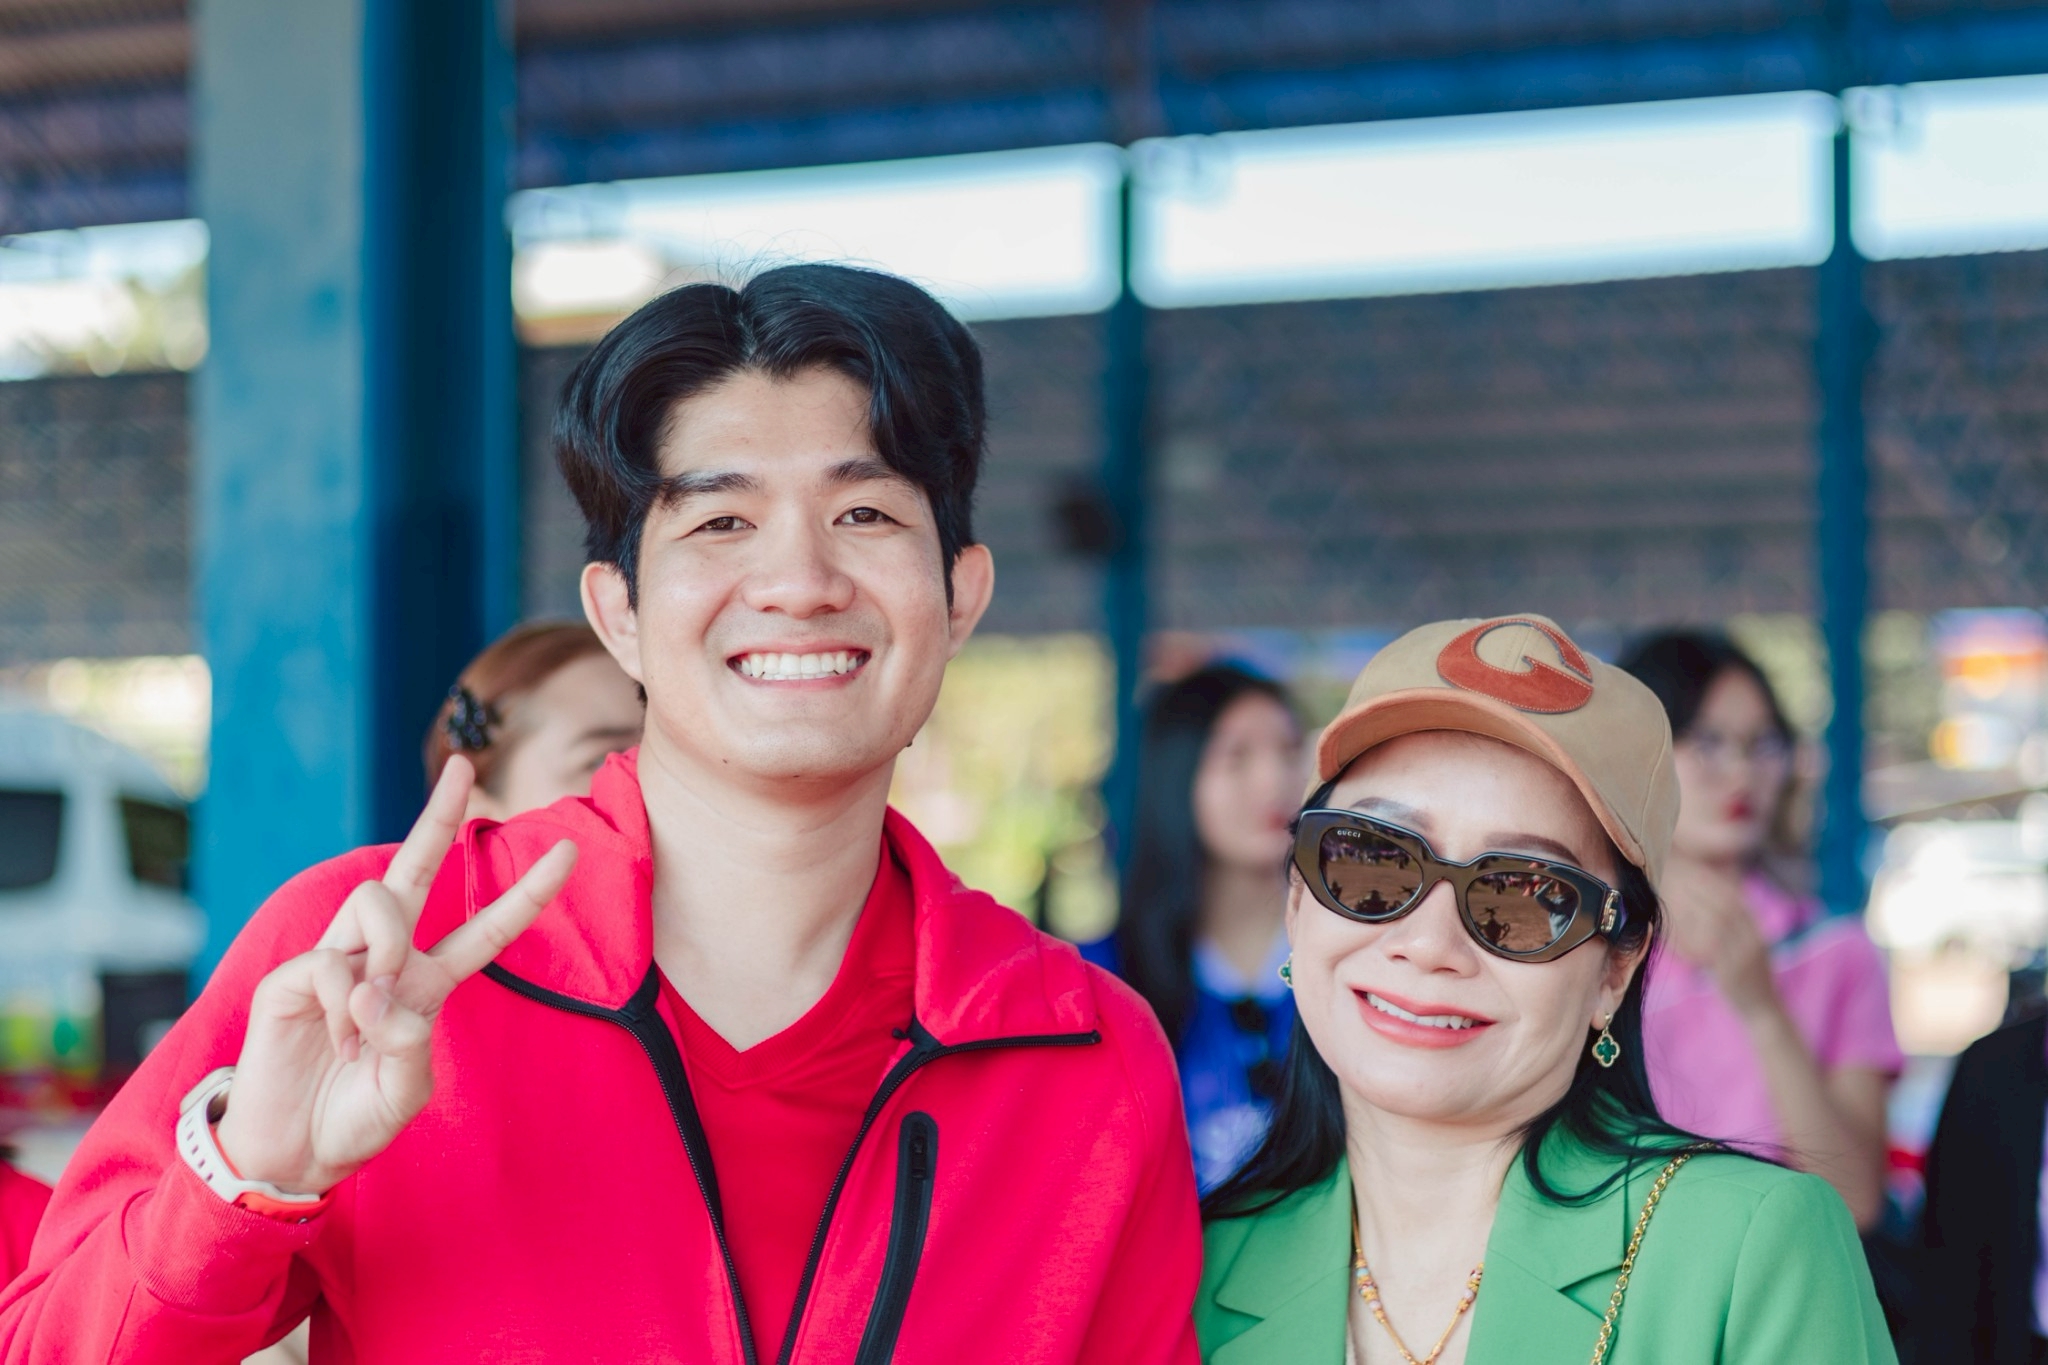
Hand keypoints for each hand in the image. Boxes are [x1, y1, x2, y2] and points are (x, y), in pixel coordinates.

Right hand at [214, 756, 575, 1194]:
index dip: (527, 893)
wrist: (291, 1155)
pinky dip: (345, 1006)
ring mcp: (336, 962)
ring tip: (367, 1017)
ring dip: (386, 950)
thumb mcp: (405, 1091)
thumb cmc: (354, 1121)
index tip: (570, 850)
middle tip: (463, 764)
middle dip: (437, 814)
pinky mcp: (292, 977)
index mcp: (426, 984)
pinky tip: (336, 1040)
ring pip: (377, 902)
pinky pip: (333, 963)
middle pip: (413, 871)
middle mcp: (384, 960)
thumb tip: (375, 989)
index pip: (486, 929)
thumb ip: (409, 1041)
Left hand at [1656, 859, 1778, 1018]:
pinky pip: (1712, 946)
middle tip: (1673, 874)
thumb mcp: (1745, 948)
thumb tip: (1707, 909)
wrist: (1764, 1010)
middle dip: (1697, 886)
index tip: (1687, 867)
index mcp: (1755, 928)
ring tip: (1670, 892)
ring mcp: (1745, 952)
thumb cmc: (1748, 979)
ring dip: (1692, 904)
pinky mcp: (1734, 970)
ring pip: (1717, 920)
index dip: (1709, 879)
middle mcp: (1753, 936)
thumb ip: (1732, 928)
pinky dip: (1694, 932)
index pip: (1732, 895)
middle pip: (1723, 902)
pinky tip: (1677, 924)